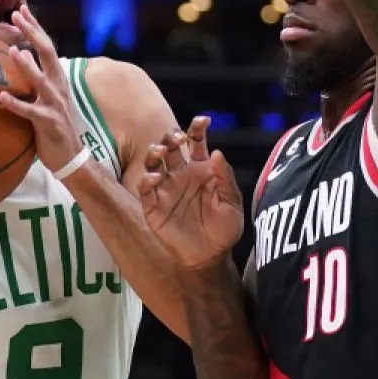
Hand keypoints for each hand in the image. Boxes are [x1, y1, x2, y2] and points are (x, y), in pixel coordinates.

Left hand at [0, 6, 86, 175]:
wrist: (72, 157)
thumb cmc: (54, 127)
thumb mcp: (47, 99)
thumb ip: (35, 80)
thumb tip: (18, 58)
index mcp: (58, 79)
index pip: (46, 47)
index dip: (35, 27)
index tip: (21, 9)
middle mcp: (59, 88)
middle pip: (47, 54)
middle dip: (32, 33)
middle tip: (16, 15)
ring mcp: (55, 105)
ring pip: (41, 81)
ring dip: (27, 66)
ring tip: (13, 51)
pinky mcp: (49, 123)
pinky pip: (30, 112)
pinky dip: (16, 104)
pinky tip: (1, 96)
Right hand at [138, 116, 244, 269]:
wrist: (211, 257)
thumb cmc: (225, 230)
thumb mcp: (231, 203)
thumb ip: (225, 179)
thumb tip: (217, 152)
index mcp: (201, 169)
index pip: (196, 141)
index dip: (197, 128)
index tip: (202, 121)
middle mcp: (181, 175)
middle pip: (169, 147)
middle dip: (170, 137)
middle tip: (177, 138)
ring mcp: (165, 189)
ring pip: (153, 162)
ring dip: (154, 153)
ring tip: (160, 151)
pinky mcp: (153, 206)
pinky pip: (145, 189)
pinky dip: (147, 180)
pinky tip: (155, 179)